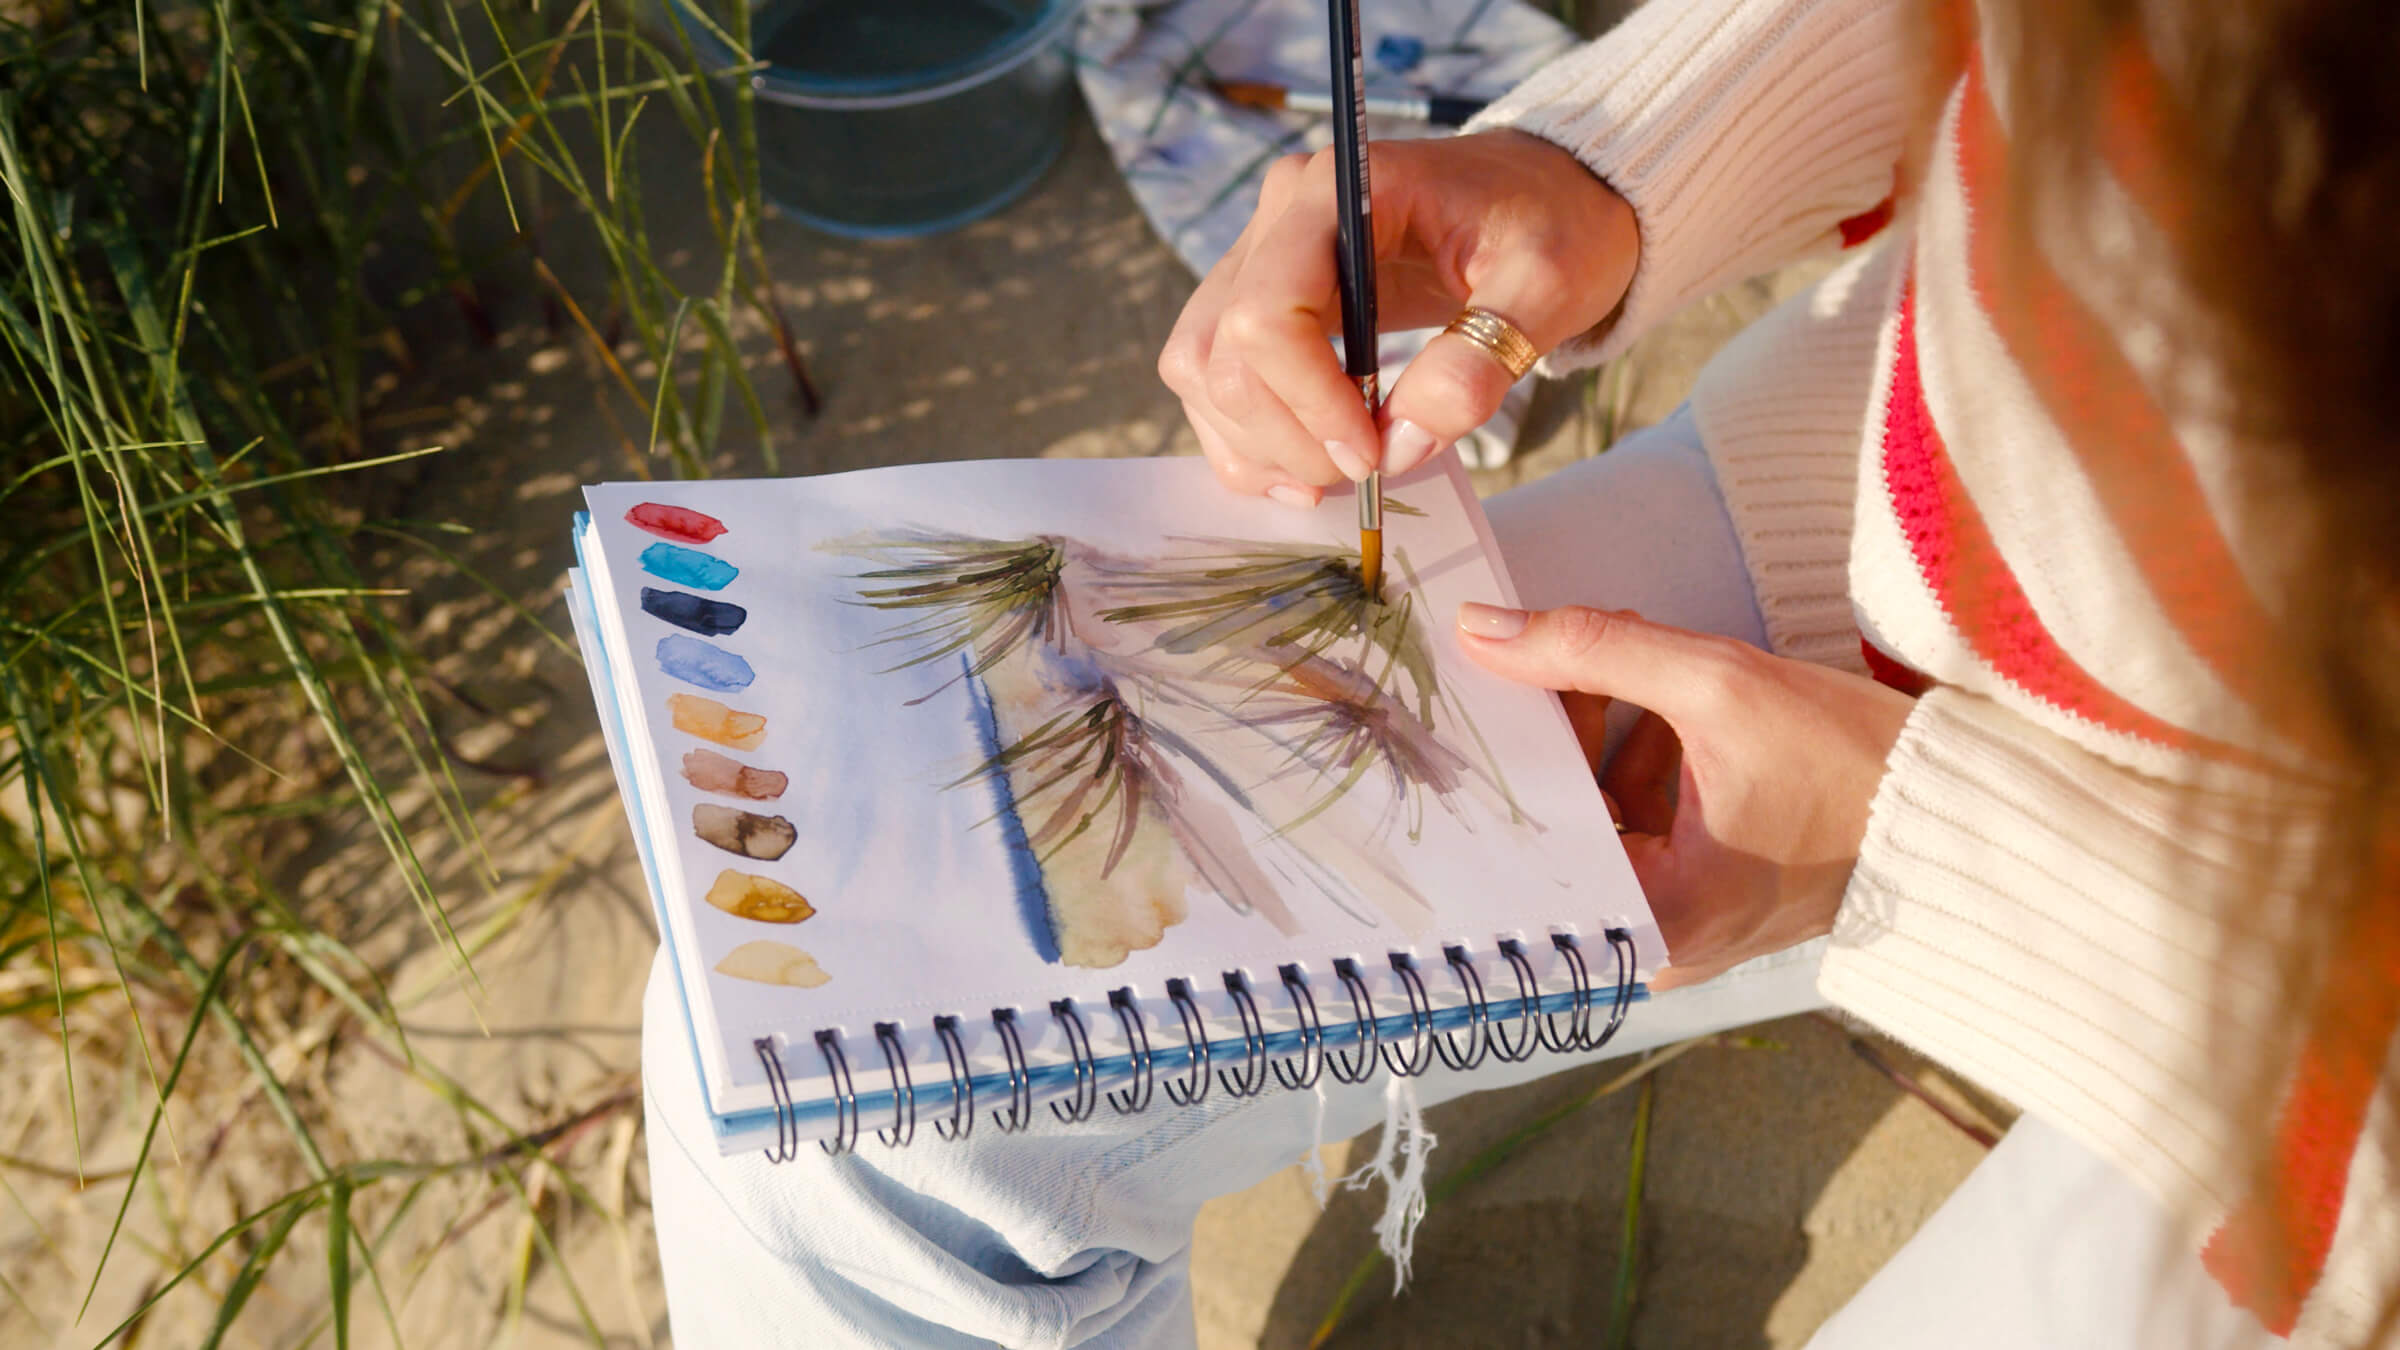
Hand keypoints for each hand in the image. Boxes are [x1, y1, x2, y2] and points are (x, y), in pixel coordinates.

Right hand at [1158, 131, 1637, 504]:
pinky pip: (1215, 380)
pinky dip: (1248, 439)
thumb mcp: (1547, 286)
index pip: (1266, 311)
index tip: (1372, 452)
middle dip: (1285, 435)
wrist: (1547, 201)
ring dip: (1256, 444)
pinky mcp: (1263, 301)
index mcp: (1339, 192)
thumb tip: (1399, 446)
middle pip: (1220, 351)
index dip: (1309, 401)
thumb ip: (1478, 361)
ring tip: (1335, 475)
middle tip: (1367, 470)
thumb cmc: (1552, 225)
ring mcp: (1262, 257)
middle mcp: (1279, 216)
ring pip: (1201, 370)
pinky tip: (1306, 467)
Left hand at [1455, 602, 1917, 989]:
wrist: (1956, 807)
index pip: (1539, 829)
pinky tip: (1657, 714)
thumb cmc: (1856, 761)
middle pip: (1566, 831)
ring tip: (1625, 677)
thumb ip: (1592, 652)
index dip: (1519, 746)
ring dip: (1603, 748)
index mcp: (1658, 919)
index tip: (1501, 682)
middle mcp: (1659, 948)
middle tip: (1562, 662)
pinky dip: (1640, 777)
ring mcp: (1684, 934)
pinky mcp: (1705, 910)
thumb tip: (1484, 628)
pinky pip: (1640, 839)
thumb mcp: (1719, 684)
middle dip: (1565, 739)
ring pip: (1601, 829)